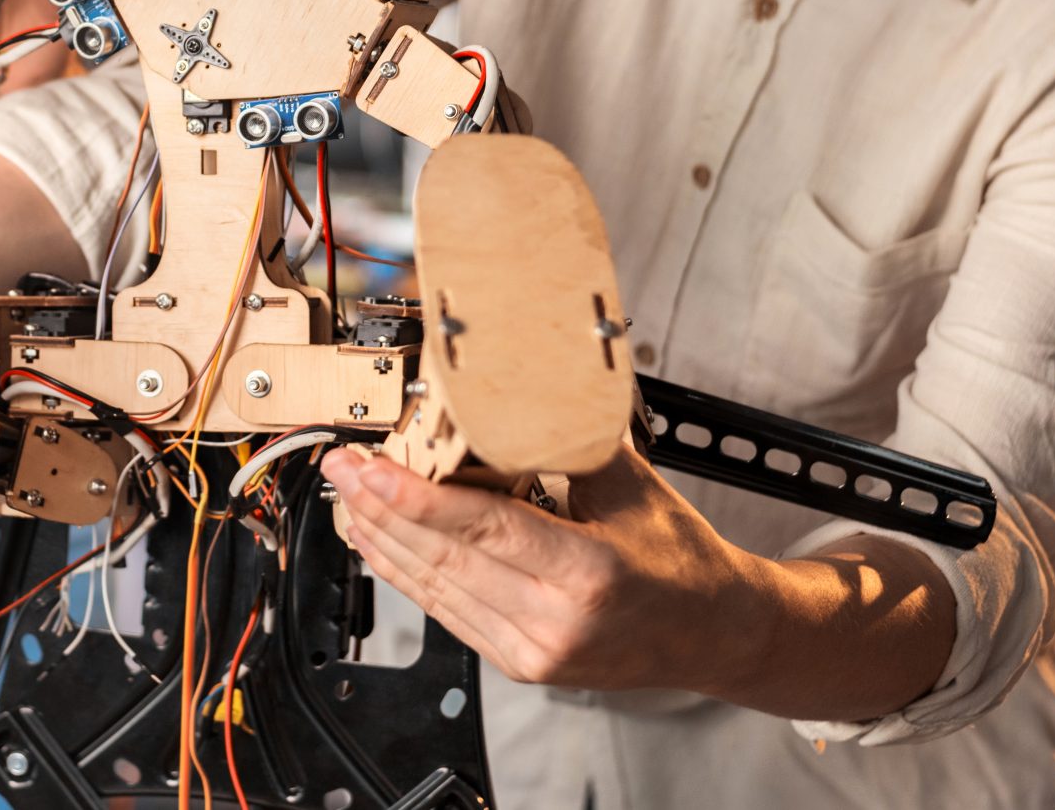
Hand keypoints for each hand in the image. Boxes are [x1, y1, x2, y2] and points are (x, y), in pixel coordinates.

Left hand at [323, 443, 746, 693]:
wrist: (711, 634)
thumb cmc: (680, 560)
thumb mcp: (633, 486)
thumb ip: (567, 441)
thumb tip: (513, 391)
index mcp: (589, 574)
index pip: (483, 529)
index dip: (417, 498)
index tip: (372, 467)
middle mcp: (555, 622)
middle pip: (446, 559)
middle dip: (382, 508)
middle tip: (343, 466)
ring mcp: (534, 651)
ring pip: (436, 590)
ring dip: (384, 541)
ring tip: (348, 496)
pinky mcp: (520, 664)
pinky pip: (448, 614)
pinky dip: (409, 575)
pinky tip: (382, 543)